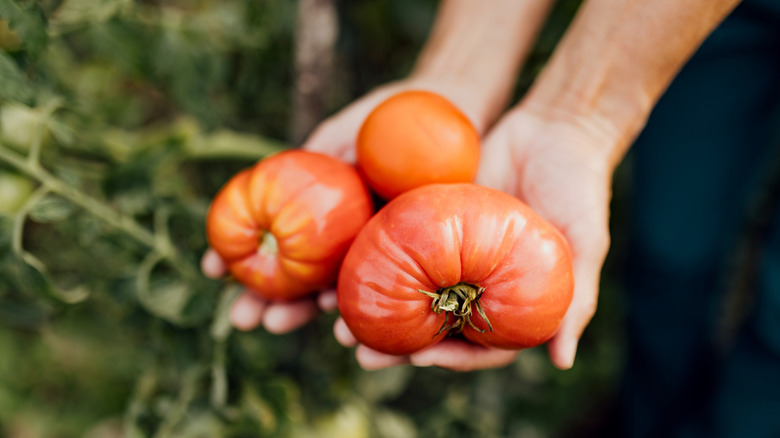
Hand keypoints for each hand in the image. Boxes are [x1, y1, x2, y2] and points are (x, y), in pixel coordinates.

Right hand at [202, 79, 485, 333]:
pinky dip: (365, 304)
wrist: (451, 108)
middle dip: (269, 302)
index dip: (240, 258)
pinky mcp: (420, 252)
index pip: (277, 243)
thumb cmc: (393, 114)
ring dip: (307, 311)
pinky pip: (389, 283)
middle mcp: (349, 239)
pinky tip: (343, 323)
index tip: (210, 270)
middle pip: (302, 278)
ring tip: (278, 323)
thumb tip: (271, 176)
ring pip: (340, 289)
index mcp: (324, 214)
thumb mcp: (347, 128)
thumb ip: (316, 153)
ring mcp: (382, 248)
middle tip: (241, 320)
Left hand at [332, 107, 614, 371]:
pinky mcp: (429, 218)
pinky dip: (370, 255)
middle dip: (395, 344)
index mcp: (511, 298)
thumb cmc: (579, 186)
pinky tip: (340, 266)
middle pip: (432, 324)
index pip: (478, 343)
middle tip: (359, 354)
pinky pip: (397, 241)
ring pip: (406, 287)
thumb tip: (562, 362)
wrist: (554, 126)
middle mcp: (476, 281)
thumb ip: (577, 300)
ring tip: (333, 317)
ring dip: (372, 305)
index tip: (419, 359)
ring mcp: (450, 251)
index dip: (450, 356)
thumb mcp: (586, 243)